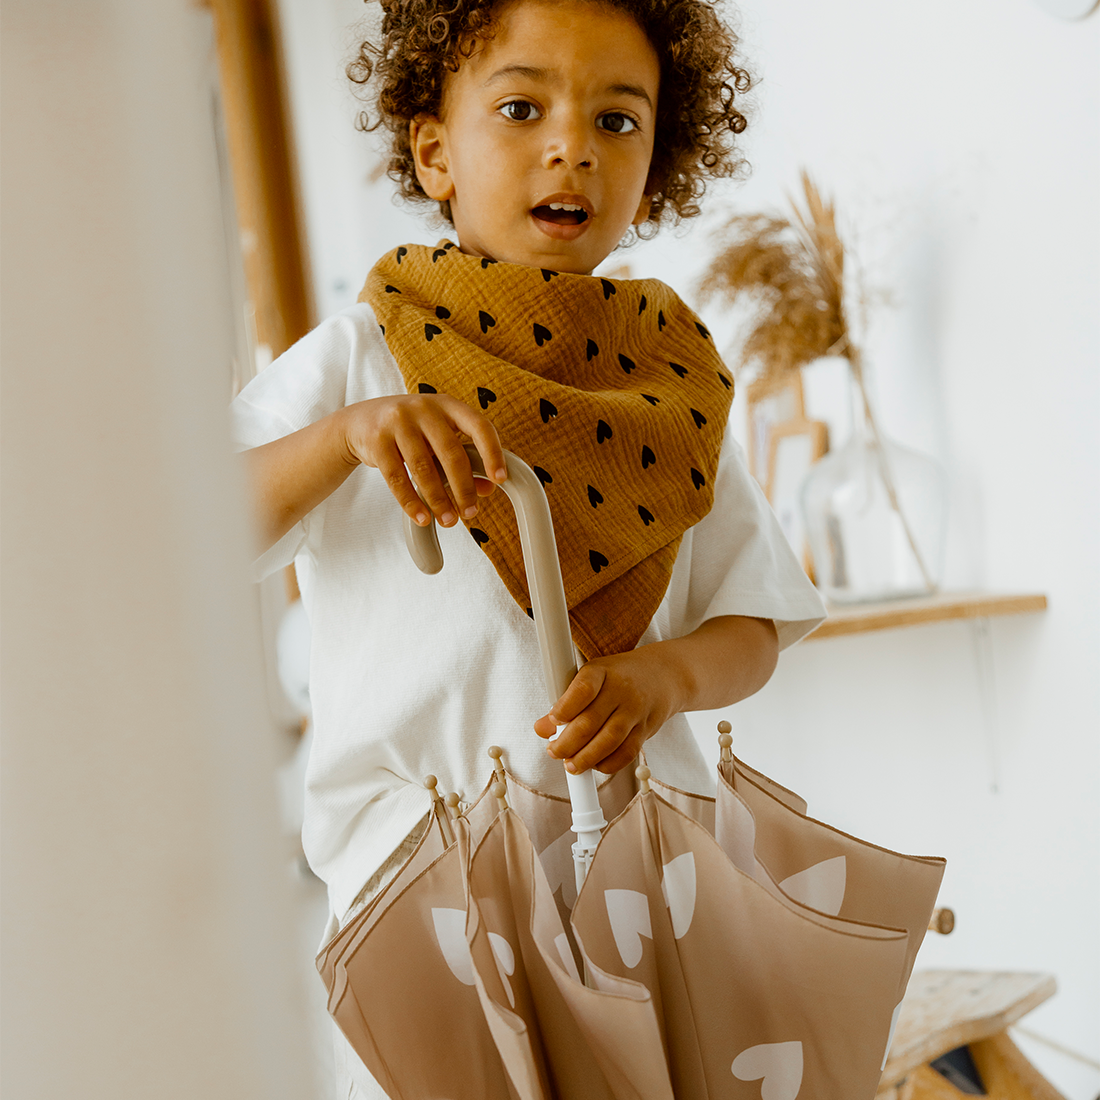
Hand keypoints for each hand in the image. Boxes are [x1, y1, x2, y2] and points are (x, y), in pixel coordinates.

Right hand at [341, 394, 506, 528]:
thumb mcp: (438, 439)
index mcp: (448, 405)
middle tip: (470, 513)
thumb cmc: (411, 432)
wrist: (360, 422)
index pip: (479, 426)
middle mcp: (424, 408)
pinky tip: (422, 517)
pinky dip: (411, 501)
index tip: (500, 480)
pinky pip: (397, 477)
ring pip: (424, 468)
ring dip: (438, 500)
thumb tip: (487, 489)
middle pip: (451, 452)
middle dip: (463, 488)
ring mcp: (398, 421)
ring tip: (448, 521)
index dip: (493, 453)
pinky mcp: (377, 439)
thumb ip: (463, 460)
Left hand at [533, 646, 686, 774]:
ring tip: (570, 765)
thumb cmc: (619, 676)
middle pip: (590, 722)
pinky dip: (607, 764)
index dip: (564, 709)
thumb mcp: (591, 677)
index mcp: (601, 671)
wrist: (664, 675)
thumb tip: (540, 728)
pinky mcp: (646, 729)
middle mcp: (620, 690)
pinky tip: (594, 765)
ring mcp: (635, 710)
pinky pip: (626, 753)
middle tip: (554, 752)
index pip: (582, 690)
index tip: (550, 723)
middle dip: (567, 743)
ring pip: (609, 741)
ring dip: (585, 758)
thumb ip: (565, 702)